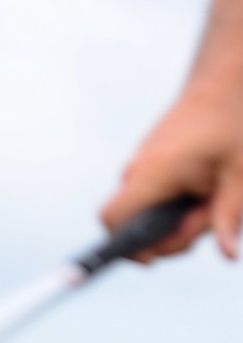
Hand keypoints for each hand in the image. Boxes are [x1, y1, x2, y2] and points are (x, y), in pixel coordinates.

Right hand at [100, 85, 242, 261]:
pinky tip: (202, 190)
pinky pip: (151, 197)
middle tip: (207, 218)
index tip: (154, 259)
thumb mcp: (240, 176)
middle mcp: (137, 170)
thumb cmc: (233, 126)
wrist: (223, 83)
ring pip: (145, 213)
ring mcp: (140, 165)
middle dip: (169, 237)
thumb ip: (228, 218)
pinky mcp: (148, 163)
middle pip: (133, 227)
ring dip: (176, 220)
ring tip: (210, 198)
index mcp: (153, 174)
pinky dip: (174, 204)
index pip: (113, 220)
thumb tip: (227, 256)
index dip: (124, 247)